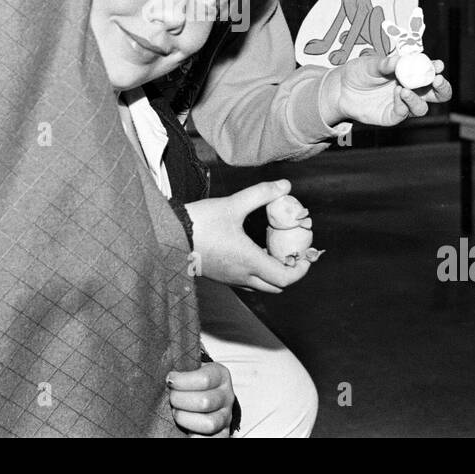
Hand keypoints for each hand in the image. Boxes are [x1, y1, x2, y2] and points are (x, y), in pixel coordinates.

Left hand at [169, 361, 234, 437]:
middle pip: (205, 402)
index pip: (205, 379)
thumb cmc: (191, 380)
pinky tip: (184, 431)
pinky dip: (195, 437)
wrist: (203, 394)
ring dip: (185, 419)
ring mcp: (226, 416)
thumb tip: (168, 373)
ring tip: (175, 412)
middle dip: (180, 401)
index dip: (182, 381)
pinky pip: (212, 440)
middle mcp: (227, 396)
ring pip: (209, 423)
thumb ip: (182, 365)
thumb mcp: (191, 367)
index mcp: (220, 375)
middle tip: (171, 398)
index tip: (169, 380)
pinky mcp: (222, 433)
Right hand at [186, 180, 313, 291]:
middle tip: (293, 253)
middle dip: (290, 272)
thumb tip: (285, 186)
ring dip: (273, 273)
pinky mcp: (221, 276)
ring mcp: (230, 279)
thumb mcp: (233, 204)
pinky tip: (254, 250)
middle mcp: (241, 275)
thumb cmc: (200, 222)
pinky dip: (258, 271)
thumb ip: (261, 194)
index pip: (285, 278)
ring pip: (262, 286)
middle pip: (276, 287)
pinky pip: (247, 281)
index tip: (306, 255)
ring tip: (275, 250)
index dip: (301, 269)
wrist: (168, 235)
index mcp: (249, 261)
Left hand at [320, 52, 452, 126]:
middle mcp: (412, 89)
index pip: (431, 73)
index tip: (438, 65)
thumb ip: (384, 63)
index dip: (437, 69)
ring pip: (422, 108)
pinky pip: (403, 113)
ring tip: (404, 88)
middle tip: (437, 79)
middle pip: (438, 95)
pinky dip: (402, 104)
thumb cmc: (359, 72)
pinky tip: (397, 93)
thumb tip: (398, 60)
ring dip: (417, 99)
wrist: (341, 89)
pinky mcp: (392, 116)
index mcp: (411, 73)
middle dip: (443, 88)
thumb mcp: (370, 63)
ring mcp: (403, 104)